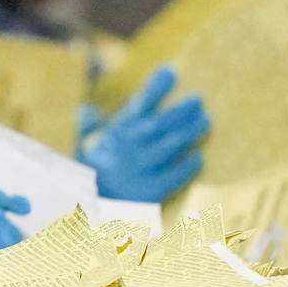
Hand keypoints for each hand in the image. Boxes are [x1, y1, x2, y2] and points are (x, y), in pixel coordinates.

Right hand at [78, 66, 207, 202]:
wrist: (89, 215)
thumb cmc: (88, 180)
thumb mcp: (82, 152)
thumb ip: (87, 129)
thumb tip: (88, 109)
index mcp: (115, 134)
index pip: (138, 104)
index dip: (155, 87)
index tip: (170, 71)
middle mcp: (130, 147)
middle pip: (162, 121)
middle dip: (182, 109)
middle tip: (198, 100)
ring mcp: (142, 168)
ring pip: (173, 143)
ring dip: (192, 130)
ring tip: (206, 121)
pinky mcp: (153, 190)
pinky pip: (177, 173)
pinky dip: (189, 164)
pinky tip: (198, 157)